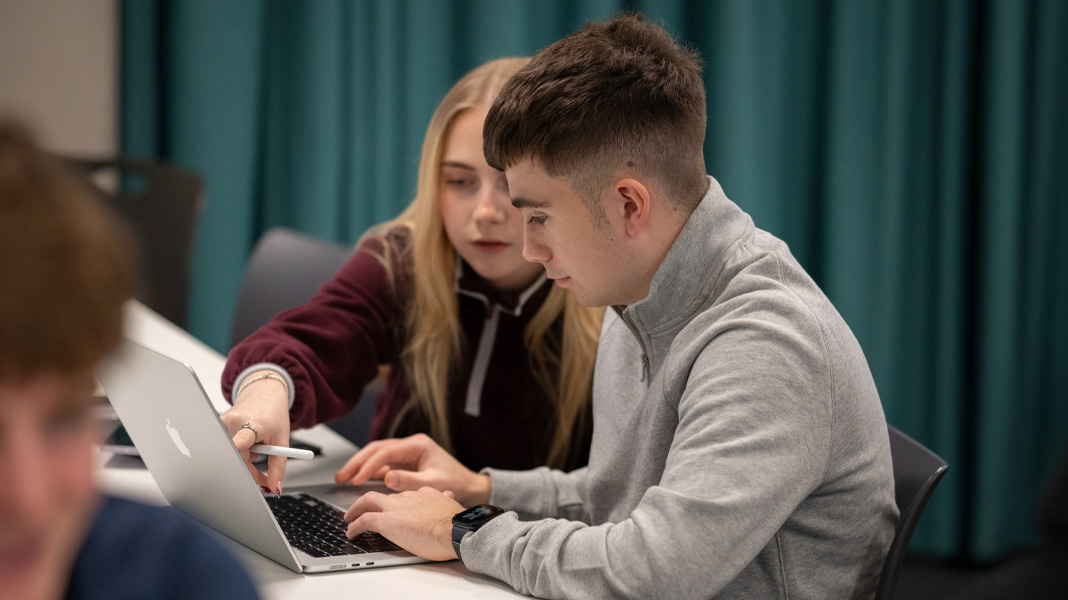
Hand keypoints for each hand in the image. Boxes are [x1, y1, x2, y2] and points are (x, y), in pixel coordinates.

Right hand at [219, 370, 290, 494]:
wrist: (264, 392)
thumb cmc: (273, 413)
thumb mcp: (282, 439)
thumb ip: (279, 465)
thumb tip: (275, 487)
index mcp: (252, 423)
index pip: (241, 441)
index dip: (238, 452)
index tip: (239, 463)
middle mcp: (234, 421)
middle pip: (237, 457)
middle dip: (250, 470)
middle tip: (263, 476)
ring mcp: (223, 422)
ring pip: (232, 454)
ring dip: (245, 458)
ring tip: (257, 447)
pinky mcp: (218, 423)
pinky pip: (227, 446)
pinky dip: (239, 450)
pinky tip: (245, 442)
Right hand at [334, 433, 491, 505]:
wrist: (470, 487)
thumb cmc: (456, 484)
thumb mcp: (434, 483)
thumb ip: (410, 481)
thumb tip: (387, 478)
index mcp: (418, 445)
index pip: (386, 451)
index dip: (368, 465)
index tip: (357, 479)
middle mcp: (411, 445)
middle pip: (377, 449)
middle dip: (357, 462)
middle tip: (341, 476)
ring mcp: (407, 453)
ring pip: (377, 455)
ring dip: (360, 465)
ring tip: (343, 478)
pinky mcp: (405, 463)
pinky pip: (383, 464)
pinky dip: (369, 472)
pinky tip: (357, 480)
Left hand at [344, 487, 461, 560]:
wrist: (454, 530)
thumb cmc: (456, 525)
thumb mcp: (452, 506)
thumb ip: (446, 500)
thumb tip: (449, 495)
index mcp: (423, 493)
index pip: (403, 495)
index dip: (394, 502)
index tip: (392, 509)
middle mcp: (407, 497)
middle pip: (382, 495)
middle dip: (368, 501)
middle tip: (360, 509)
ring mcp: (395, 507)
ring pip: (367, 501)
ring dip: (356, 510)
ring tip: (350, 519)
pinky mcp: (386, 521)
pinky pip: (363, 520)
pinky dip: (354, 526)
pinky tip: (351, 533)